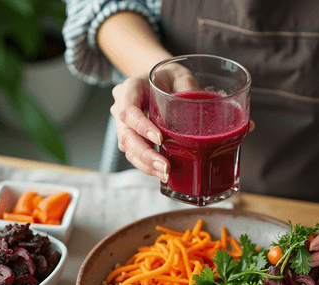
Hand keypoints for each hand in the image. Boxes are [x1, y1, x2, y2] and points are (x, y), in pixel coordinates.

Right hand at [109, 63, 196, 180]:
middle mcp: (121, 106)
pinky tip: (162, 172)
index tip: (160, 139)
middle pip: (126, 135)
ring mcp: (123, 124)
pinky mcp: (131, 136)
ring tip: (165, 174)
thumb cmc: (170, 76)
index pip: (128, 110)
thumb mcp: (179, 75)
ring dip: (146, 164)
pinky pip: (134, 153)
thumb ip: (186, 89)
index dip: (142, 127)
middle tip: (165, 167)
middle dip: (145, 154)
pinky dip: (147, 165)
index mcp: (130, 88)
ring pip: (128, 148)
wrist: (161, 79)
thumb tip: (197, 109)